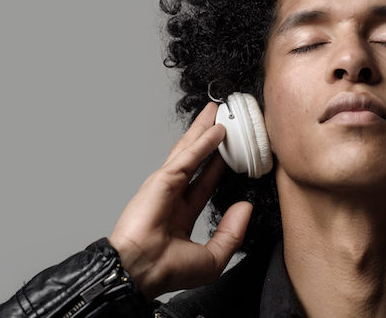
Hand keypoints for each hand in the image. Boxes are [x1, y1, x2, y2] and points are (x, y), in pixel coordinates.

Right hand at [109, 102, 252, 299]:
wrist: (140, 273)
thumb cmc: (166, 271)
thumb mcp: (212, 258)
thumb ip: (232, 233)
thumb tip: (245, 207)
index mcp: (180, 216)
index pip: (204, 183)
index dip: (217, 166)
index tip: (230, 151)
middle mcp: (171, 198)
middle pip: (195, 160)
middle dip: (207, 139)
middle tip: (221, 119)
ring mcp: (164, 187)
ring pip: (189, 152)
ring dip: (203, 130)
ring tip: (216, 111)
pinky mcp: (161, 181)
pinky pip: (187, 158)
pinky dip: (202, 143)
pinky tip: (216, 130)